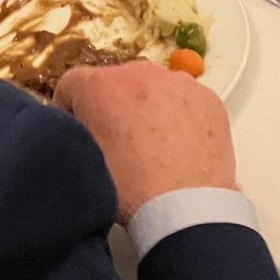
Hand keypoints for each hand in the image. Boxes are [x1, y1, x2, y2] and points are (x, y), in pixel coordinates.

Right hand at [55, 60, 237, 223]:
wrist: (188, 207)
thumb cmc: (129, 189)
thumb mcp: (82, 164)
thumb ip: (72, 137)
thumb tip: (78, 132)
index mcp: (101, 85)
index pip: (71, 85)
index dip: (70, 112)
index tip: (80, 136)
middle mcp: (140, 72)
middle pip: (115, 83)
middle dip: (112, 108)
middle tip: (118, 147)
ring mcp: (180, 82)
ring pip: (153, 90)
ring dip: (147, 110)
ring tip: (153, 150)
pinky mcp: (209, 98)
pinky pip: (185, 101)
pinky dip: (180, 117)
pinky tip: (181, 149)